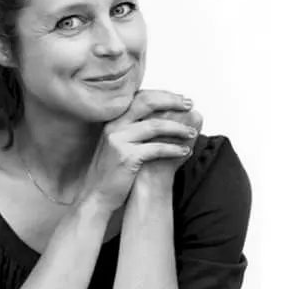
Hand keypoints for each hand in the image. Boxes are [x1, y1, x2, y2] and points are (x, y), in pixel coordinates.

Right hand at [77, 90, 196, 213]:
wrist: (96, 193)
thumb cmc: (112, 169)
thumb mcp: (118, 142)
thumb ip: (134, 127)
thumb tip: (162, 115)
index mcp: (114, 119)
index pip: (140, 97)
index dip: (163, 95)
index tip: (180, 98)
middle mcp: (114, 125)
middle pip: (147, 103)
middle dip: (172, 101)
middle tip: (189, 104)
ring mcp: (119, 140)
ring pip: (155, 126)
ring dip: (178, 128)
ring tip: (192, 132)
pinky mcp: (126, 157)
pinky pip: (156, 148)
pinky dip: (173, 149)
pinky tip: (184, 151)